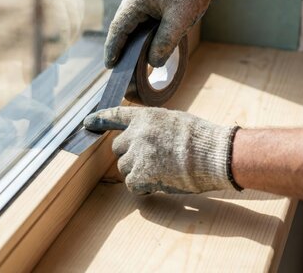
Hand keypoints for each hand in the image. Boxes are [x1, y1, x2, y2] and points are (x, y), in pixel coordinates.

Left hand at [84, 106, 239, 194]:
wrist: (214, 155)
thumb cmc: (201, 139)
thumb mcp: (174, 121)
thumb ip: (154, 127)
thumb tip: (145, 139)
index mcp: (145, 117)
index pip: (115, 115)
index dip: (99, 119)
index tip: (87, 123)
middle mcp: (136, 134)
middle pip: (117, 148)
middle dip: (129, 154)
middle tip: (149, 161)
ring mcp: (137, 154)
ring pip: (123, 167)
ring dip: (136, 171)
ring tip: (159, 172)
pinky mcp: (141, 174)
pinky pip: (132, 184)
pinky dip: (142, 187)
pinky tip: (156, 184)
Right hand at [105, 0, 230, 67]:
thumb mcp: (181, 19)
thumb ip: (165, 41)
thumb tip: (152, 63)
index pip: (119, 27)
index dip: (113, 47)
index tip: (110, 65)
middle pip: (120, 27)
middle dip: (119, 47)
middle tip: (118, 68)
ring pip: (129, 25)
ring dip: (129, 42)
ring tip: (127, 62)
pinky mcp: (145, 2)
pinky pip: (137, 22)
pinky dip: (137, 36)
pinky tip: (140, 49)